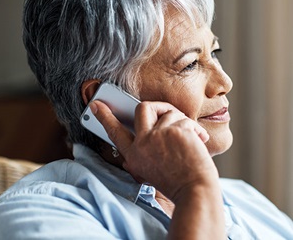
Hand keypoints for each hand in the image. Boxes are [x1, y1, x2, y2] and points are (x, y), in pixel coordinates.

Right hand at [90, 100, 217, 202]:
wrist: (195, 192)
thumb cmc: (176, 181)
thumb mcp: (148, 170)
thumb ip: (141, 153)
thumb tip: (139, 139)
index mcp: (134, 155)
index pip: (114, 132)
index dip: (104, 117)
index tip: (96, 104)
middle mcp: (143, 143)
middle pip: (142, 107)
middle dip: (158, 106)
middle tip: (168, 115)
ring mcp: (159, 135)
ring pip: (169, 112)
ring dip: (182, 122)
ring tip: (189, 137)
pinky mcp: (177, 131)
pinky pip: (186, 119)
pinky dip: (195, 129)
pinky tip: (199, 140)